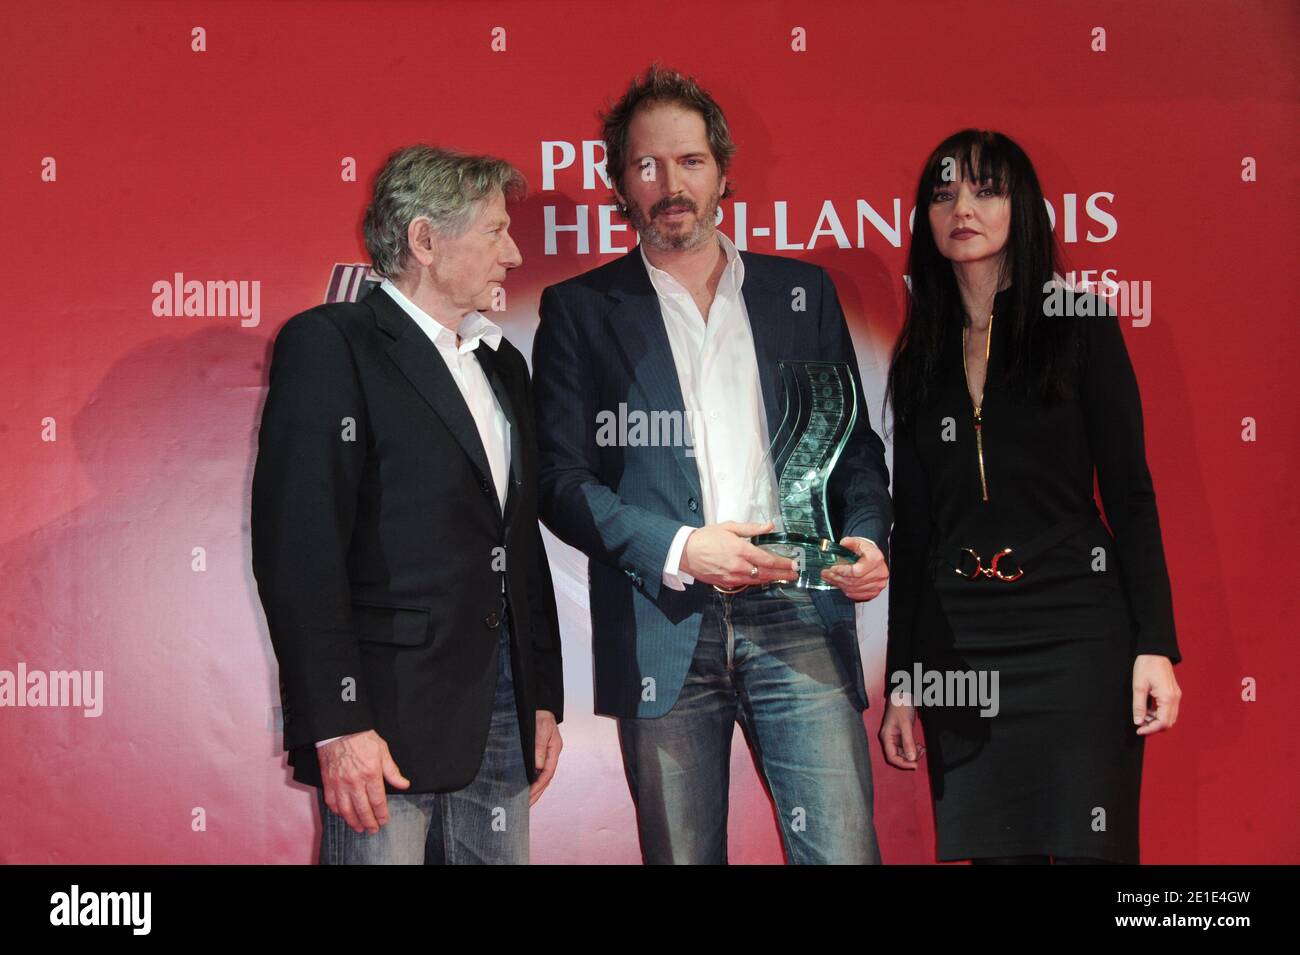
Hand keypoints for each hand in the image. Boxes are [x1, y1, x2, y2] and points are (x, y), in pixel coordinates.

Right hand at [317, 729, 410, 833]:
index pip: (378, 801)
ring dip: (353, 821)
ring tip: (359, 828)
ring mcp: (340, 783)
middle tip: (373, 830)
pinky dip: (338, 812)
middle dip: (369, 822)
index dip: (381, 814)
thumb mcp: (383, 751)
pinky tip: (344, 815)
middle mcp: (355, 781)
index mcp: (371, 773)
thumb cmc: (362, 739)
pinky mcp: (328, 782)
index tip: (384, 821)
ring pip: (346, 810)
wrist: (339, 730)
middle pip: (363, 809)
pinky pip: (332, 802)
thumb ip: (392, 771)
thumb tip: (404, 784)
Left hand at [529, 710, 562, 806]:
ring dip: (535, 790)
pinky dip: (532, 781)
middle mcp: (551, 755)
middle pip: (545, 779)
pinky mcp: (538, 754)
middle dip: (537, 793)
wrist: (538, 706)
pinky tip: (525, 787)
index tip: (529, 795)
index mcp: (554, 750)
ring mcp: (545, 755)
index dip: (538, 785)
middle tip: (527, 806)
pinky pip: (536, 771)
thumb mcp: (541, 729)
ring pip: (541, 777)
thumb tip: (538, 766)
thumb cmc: (541, 716)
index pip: (547, 773)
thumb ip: (539, 747)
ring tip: (526, 802)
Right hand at [680, 521, 798, 588]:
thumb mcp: (729, 527)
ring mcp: (733, 577)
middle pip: (766, 573)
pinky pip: (747, 583)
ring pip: (758, 580)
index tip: (793, 563)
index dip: (783, 563)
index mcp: (740, 550)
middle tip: (795, 574)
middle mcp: (739, 566)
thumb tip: (769, 526)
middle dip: (782, 574)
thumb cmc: (706, 537)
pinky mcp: (726, 583)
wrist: (685, 552)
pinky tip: (765, 578)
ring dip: (772, 579)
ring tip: (784, 577)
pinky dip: (758, 581)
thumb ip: (751, 528)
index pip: (767, 560)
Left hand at [820, 537, 888, 600]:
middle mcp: (879, 572)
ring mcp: (878, 584)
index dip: (843, 571)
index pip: (857, 571)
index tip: (832, 569)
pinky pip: (857, 595)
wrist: (873, 557)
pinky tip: (840, 584)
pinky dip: (846, 591)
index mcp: (875, 559)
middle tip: (825, 574)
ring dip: (839, 584)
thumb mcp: (857, 542)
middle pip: (854, 581)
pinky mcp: (874, 591)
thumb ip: (849, 542)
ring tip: (830, 578)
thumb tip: (843, 543)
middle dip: (836, 578)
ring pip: (854, 589)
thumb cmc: (866, 551)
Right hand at [879, 694, 924, 768]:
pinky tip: (920, 746)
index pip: (892, 757)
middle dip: (909, 758)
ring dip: (913, 753)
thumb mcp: (906, 724)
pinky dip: (914, 748)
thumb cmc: (900, 706)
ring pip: (903, 753)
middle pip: (897, 756)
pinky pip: (906, 747)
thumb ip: (908, 742)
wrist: (904, 694)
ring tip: (922, 749)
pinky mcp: (901, 735)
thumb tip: (911, 758)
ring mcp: (895, 737)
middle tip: (920, 755)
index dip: (903, 763)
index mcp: (886, 737)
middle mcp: (889, 739)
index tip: (914, 765)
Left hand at [1132, 654, 1180, 734]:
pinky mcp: (1174, 693)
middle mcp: (1175, 698)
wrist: (1155, 652)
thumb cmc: (1145, 666)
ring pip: (1170, 717)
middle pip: (1168, 722)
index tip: (1139, 730)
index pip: (1162, 722)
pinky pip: (1169, 710)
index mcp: (1167, 697)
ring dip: (1157, 720)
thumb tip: (1139, 722)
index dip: (1150, 729)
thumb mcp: (1138, 686)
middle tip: (1139, 724)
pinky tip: (1148, 709)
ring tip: (1142, 715)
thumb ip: (1139, 706)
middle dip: (1154, 726)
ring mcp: (1176, 696)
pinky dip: (1159, 714)